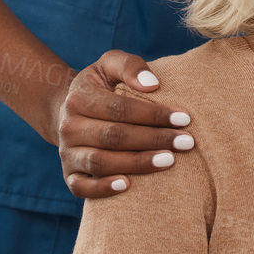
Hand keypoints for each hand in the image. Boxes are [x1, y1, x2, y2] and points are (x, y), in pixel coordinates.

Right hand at [53, 49, 195, 197]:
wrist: (70, 111)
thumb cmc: (101, 86)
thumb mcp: (110, 65)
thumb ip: (130, 66)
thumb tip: (152, 84)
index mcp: (79, 98)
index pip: (120, 108)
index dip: (153, 114)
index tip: (184, 119)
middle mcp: (69, 127)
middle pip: (114, 137)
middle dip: (153, 139)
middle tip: (186, 142)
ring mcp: (67, 153)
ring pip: (101, 163)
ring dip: (137, 164)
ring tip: (169, 160)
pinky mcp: (69, 175)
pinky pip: (82, 188)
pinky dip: (103, 189)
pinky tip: (129, 186)